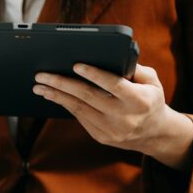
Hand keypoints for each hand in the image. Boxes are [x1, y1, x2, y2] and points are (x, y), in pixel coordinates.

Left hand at [33, 63, 192, 170]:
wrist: (154, 134)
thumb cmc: (149, 99)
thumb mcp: (152, 82)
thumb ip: (135, 68)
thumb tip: (110, 56)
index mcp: (139, 100)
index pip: (113, 85)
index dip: (94, 74)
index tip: (75, 65)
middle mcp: (124, 116)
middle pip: (88, 96)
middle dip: (62, 84)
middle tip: (42, 75)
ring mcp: (111, 129)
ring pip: (78, 109)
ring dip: (56, 96)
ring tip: (39, 86)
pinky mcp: (101, 136)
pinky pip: (79, 117)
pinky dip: (64, 105)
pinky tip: (52, 95)